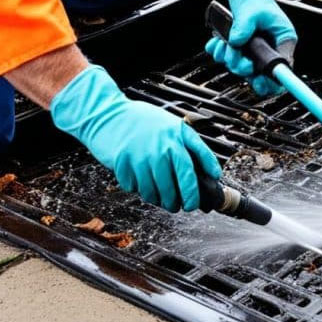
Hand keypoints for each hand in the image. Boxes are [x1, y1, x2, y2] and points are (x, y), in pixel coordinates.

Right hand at [50, 65, 221, 211]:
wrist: (108, 115)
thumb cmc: (144, 122)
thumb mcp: (173, 127)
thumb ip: (192, 146)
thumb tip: (212, 172)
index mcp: (176, 136)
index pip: (194, 167)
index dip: (199, 186)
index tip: (202, 198)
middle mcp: (161, 147)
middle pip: (176, 186)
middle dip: (183, 201)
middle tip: (184, 206)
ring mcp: (141, 156)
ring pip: (155, 192)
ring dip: (160, 201)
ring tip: (163, 199)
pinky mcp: (123, 164)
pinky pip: (135, 188)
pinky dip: (139, 190)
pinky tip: (141, 181)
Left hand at [206, 0, 296, 95]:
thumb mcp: (252, 11)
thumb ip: (244, 27)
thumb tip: (236, 41)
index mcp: (282, 42)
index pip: (282, 70)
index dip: (272, 82)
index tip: (260, 83)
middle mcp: (270, 50)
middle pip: (259, 74)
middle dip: (242, 67)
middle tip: (235, 55)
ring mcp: (255, 53)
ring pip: (242, 69)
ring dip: (229, 58)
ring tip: (224, 43)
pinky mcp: (242, 52)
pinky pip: (229, 60)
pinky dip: (220, 53)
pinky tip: (218, 42)